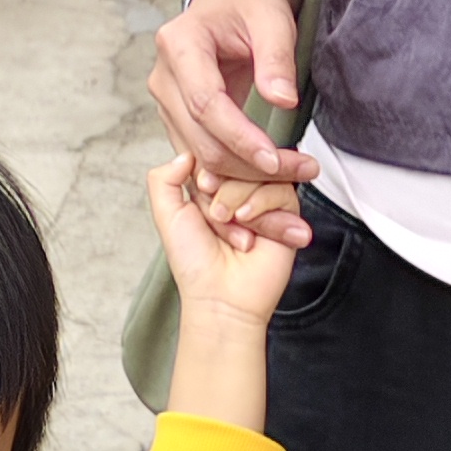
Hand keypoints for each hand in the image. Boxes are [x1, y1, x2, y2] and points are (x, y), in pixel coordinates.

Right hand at [148, 0, 308, 193]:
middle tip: (299, 170)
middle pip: (200, 138)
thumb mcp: (271, 18)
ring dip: (244, 173)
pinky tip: (266, 172)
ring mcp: (166, 101)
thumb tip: (282, 101)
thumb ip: (276, 58)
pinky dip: (234, 169)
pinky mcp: (177, 118)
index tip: (274, 158)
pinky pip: (201, 154)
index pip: (205, 104)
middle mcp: (164, 77)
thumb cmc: (247, 2)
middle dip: (249, 164)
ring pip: (199, 155)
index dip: (240, 137)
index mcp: (179, 45)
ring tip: (291, 171)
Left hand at [148, 159, 307, 433]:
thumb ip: (164, 179)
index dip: (209, 167)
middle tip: (215, 213)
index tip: (202, 188)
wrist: (220, 296)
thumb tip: (186, 153)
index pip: (217, 153)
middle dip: (223, 187)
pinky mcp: (287, 214)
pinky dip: (261, 205)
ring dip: (239, 198)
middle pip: (239, 160)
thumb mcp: (166, 216)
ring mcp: (264, 201)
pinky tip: (250, 226)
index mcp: (212, 188)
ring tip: (232, 225)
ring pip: (260, 172)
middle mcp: (239, 191)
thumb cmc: (195, 263)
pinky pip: (281, 190)